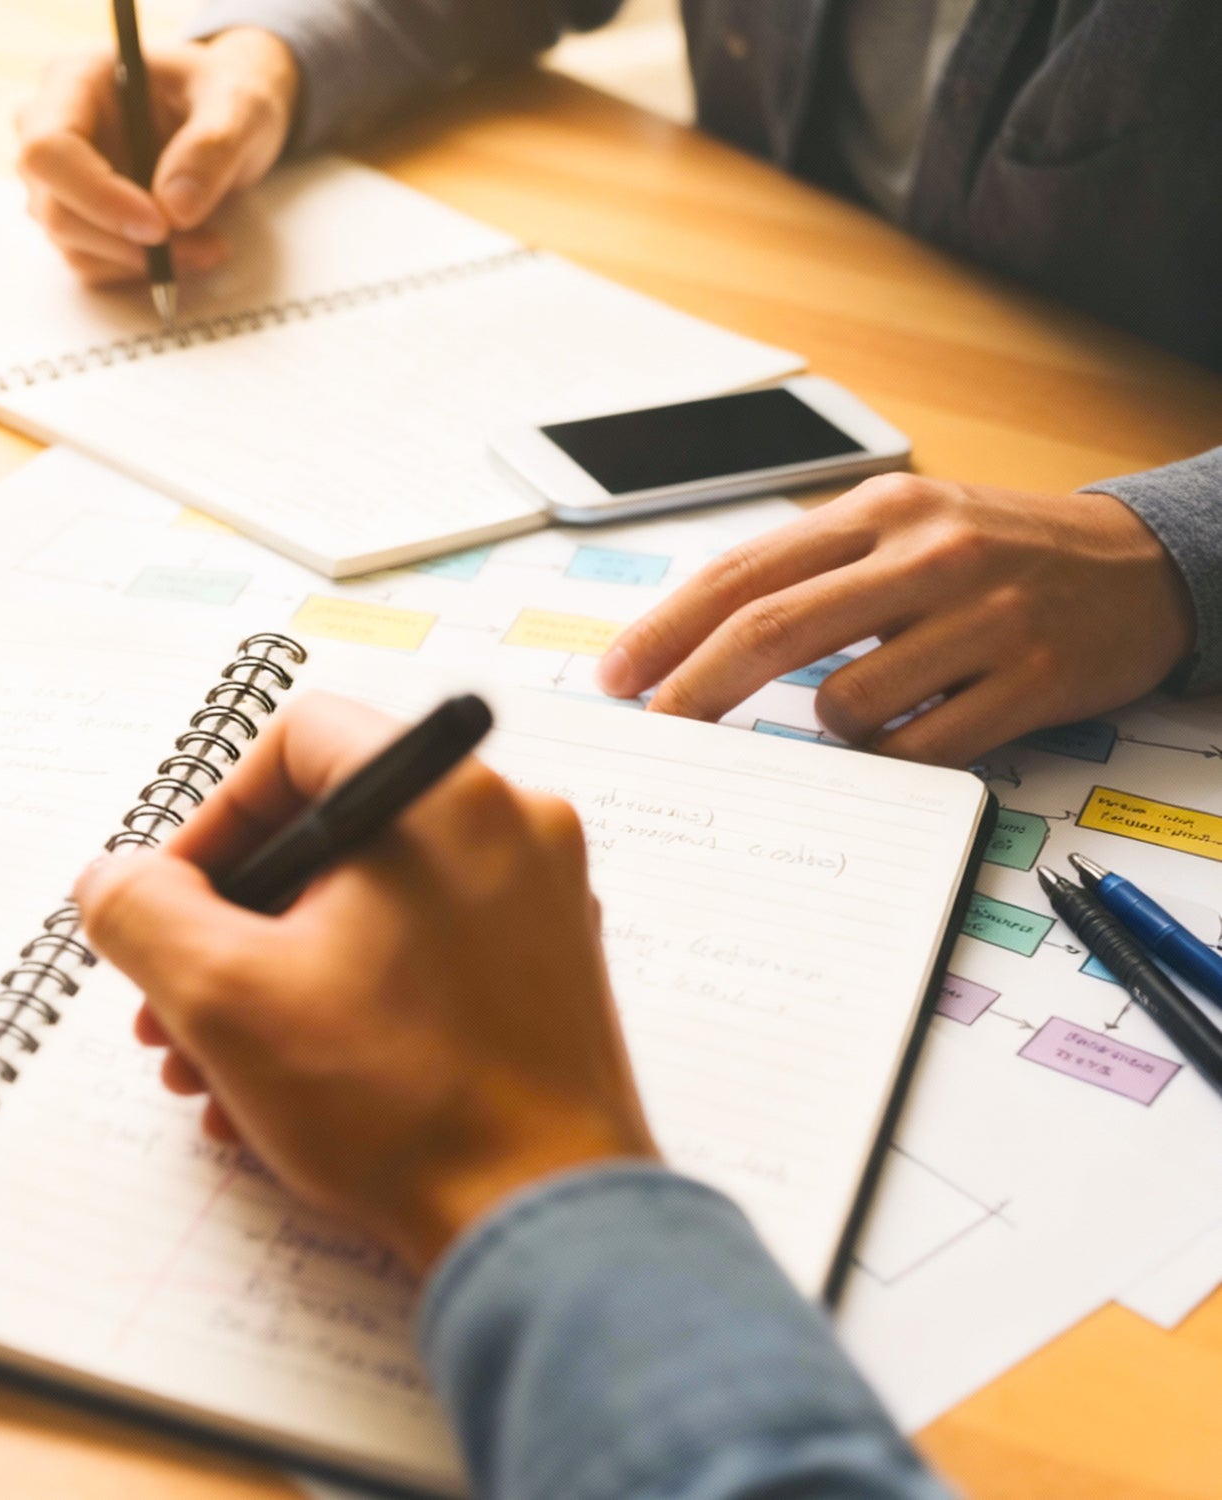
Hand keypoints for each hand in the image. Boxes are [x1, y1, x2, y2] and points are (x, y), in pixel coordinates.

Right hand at [16, 29, 299, 285]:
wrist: (229, 119)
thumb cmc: (225, 98)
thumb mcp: (240, 107)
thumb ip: (212, 148)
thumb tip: (174, 210)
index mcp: (76, 83)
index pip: (49, 150)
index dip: (98, 196)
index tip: (160, 227)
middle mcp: (52, 130)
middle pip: (54, 208)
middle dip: (127, 242)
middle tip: (203, 246)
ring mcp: (61, 180)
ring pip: (74, 245)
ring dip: (143, 262)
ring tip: (210, 246)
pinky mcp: (80, 218)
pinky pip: (94, 264)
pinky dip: (142, 270)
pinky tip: (190, 251)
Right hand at [75, 694, 656, 1272]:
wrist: (542, 1224)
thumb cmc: (405, 1106)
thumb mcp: (226, 998)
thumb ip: (144, 913)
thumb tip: (114, 878)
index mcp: (446, 798)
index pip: (299, 740)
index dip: (215, 816)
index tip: (175, 900)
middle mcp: (510, 826)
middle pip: (332, 831)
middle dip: (231, 924)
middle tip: (174, 1002)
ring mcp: (539, 899)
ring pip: (372, 901)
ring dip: (275, 974)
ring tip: (214, 1066)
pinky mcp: (547, 966)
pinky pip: (421, 950)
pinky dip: (345, 997)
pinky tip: (283, 1087)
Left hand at [597, 476, 1195, 765]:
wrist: (1142, 566)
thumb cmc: (997, 554)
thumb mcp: (902, 528)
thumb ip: (813, 572)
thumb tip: (698, 638)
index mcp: (880, 510)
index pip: (744, 572)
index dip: (667, 629)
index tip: (618, 675)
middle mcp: (926, 553)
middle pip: (771, 631)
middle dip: (694, 689)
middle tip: (655, 729)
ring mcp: (981, 617)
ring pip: (845, 703)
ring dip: (827, 728)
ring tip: (872, 706)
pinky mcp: (1030, 680)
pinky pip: (919, 748)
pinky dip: (889, 757)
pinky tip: (905, 737)